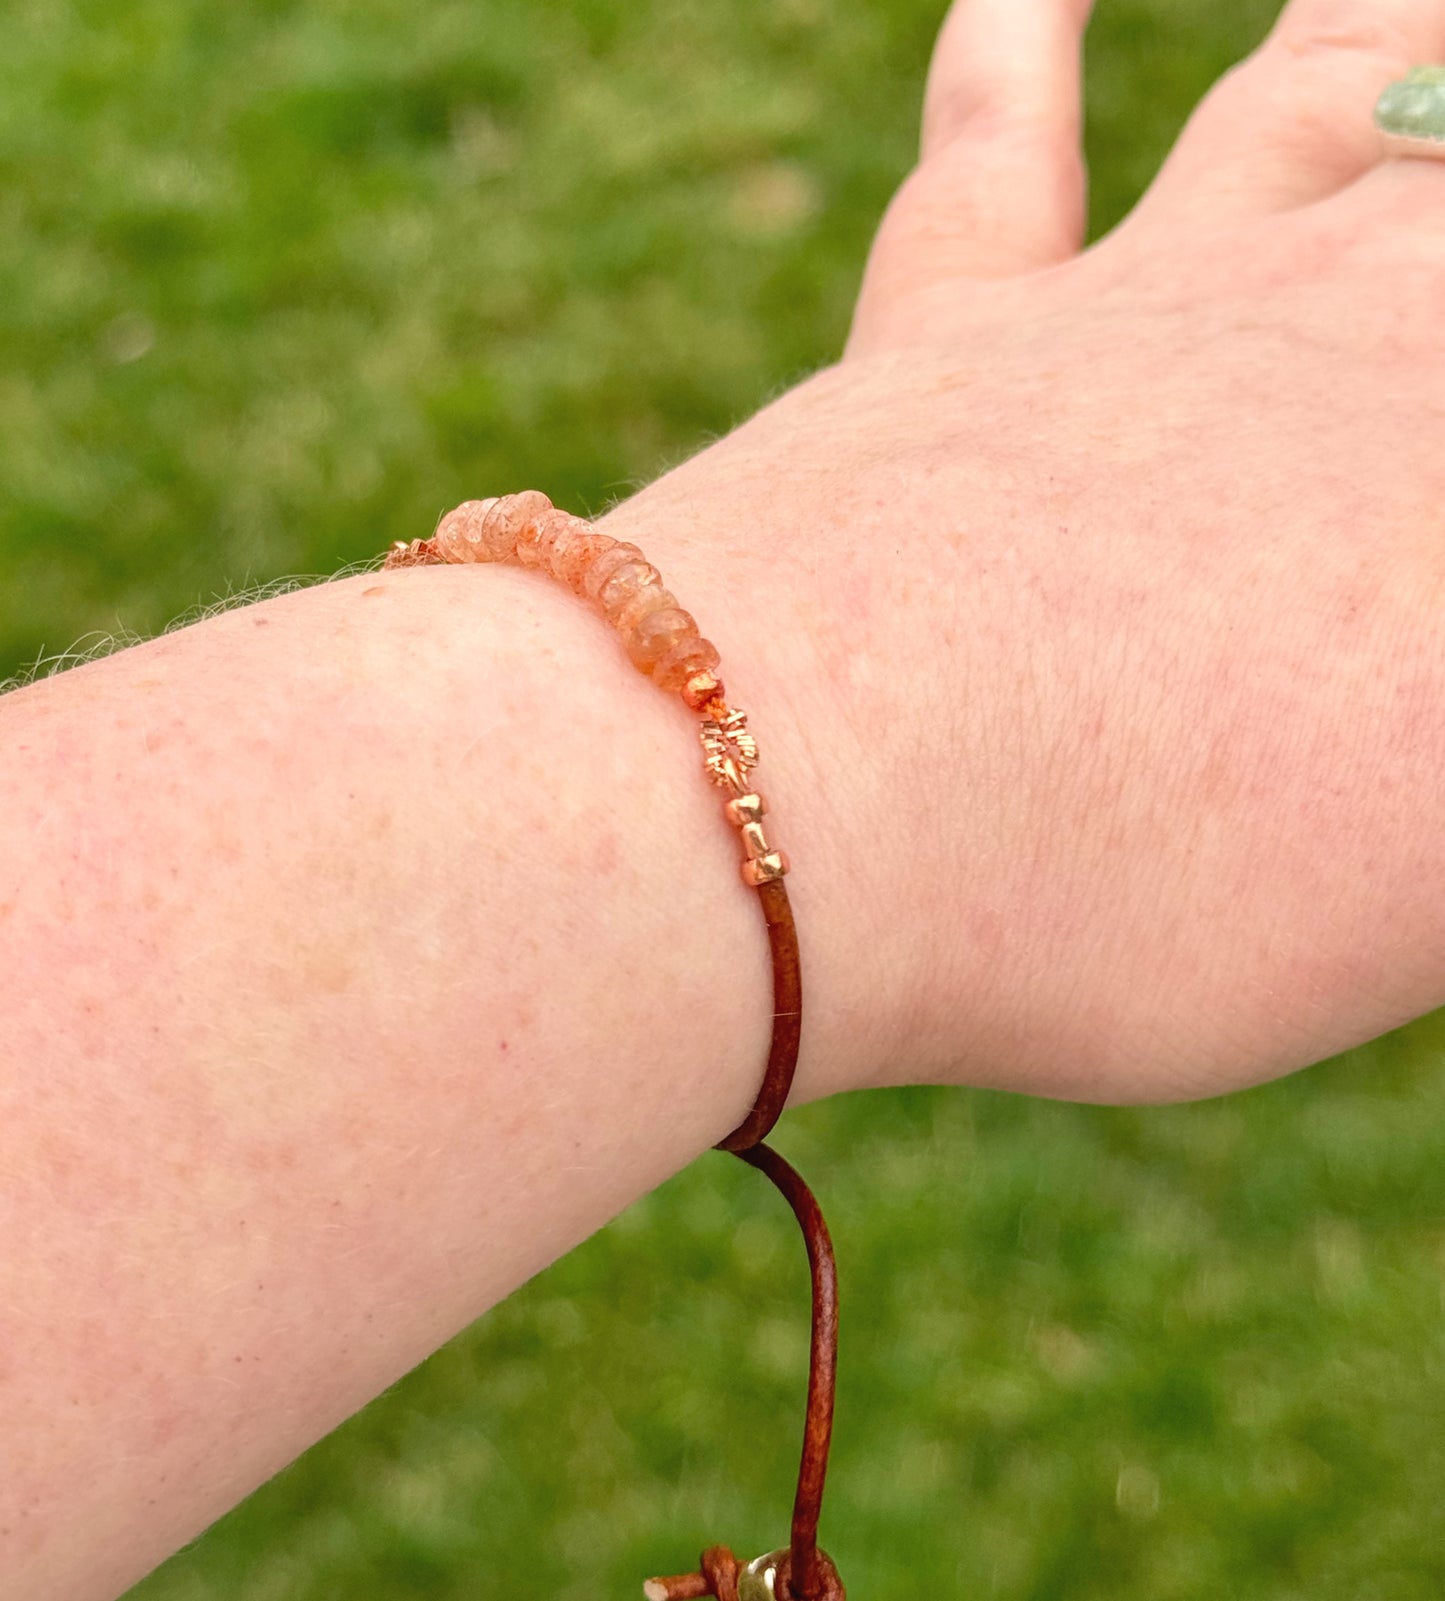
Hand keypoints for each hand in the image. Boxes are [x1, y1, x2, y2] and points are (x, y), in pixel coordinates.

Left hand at [601, 0, 1444, 1105]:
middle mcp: (1337, 337)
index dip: (1438, 405)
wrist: (805, 816)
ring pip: (1298, 109)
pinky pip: (991, 154)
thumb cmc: (1140, 889)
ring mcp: (1125, 313)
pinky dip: (1010, 53)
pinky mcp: (944, 331)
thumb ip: (1425, 747)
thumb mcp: (1406, 873)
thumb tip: (1397, 660)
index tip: (1413, 461)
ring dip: (1377, 35)